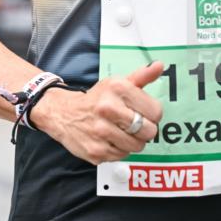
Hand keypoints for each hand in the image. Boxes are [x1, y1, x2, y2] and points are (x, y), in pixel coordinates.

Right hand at [31, 62, 164, 164]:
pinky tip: (108, 140)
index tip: (140, 112)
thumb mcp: (116, 83)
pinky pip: (121, 156)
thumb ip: (141, 76)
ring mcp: (100, 131)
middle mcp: (107, 108)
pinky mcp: (95, 150)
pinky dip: (118, 150)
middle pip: (149, 131)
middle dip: (144, 130)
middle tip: (131, 125)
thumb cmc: (95, 99)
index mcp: (117, 89)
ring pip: (137, 146)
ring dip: (132, 141)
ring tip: (119, 132)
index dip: (151, 114)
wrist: (61, 113)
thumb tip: (159, 65)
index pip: (156, 112)